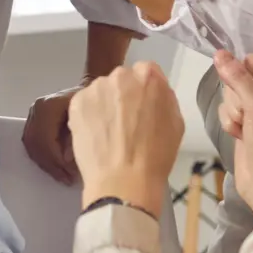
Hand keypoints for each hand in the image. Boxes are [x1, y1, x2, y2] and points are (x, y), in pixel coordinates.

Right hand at [22, 85, 81, 182]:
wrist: (90, 90)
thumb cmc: (94, 103)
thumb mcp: (89, 119)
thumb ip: (76, 139)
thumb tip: (67, 159)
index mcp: (48, 107)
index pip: (46, 139)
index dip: (57, 159)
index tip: (71, 173)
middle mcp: (37, 109)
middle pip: (36, 144)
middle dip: (51, 165)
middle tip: (66, 179)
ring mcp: (33, 114)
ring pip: (32, 146)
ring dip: (46, 164)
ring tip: (62, 176)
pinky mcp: (33, 120)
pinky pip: (32, 144)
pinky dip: (42, 159)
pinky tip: (55, 168)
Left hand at [70, 61, 185, 215]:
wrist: (124, 180)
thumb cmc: (155, 156)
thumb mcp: (176, 122)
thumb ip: (164, 98)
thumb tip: (154, 93)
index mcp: (149, 76)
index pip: (146, 72)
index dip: (144, 92)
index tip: (143, 108)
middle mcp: (120, 75)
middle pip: (122, 80)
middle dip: (123, 96)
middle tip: (126, 123)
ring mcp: (96, 88)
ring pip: (101, 92)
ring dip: (104, 105)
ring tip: (109, 133)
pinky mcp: (76, 103)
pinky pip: (85, 104)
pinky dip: (88, 116)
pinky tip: (95, 135)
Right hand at [214, 50, 252, 216]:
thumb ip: (239, 78)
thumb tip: (220, 54)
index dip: (246, 78)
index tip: (252, 98)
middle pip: (239, 77)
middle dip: (239, 99)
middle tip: (251, 117)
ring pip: (230, 93)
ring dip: (234, 113)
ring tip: (247, 129)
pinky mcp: (245, 120)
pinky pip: (226, 109)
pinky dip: (230, 123)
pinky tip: (242, 136)